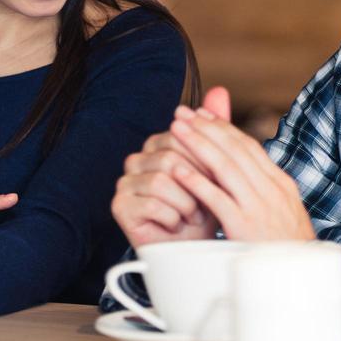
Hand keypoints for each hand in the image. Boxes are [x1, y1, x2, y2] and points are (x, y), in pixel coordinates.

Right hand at [111, 88, 231, 246]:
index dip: (205, 162)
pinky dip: (172, 217)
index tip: (216, 182)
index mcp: (158, 145)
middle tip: (206, 204)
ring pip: (163, 180)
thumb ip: (216, 128)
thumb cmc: (205, 209)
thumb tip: (220, 90)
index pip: (183, 138)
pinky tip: (176, 225)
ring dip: (186, 203)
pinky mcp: (120, 205)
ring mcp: (125, 181)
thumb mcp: (216, 167)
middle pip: (172, 158)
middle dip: (196, 184)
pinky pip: (152, 202)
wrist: (193, 250)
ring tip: (192, 216)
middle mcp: (138, 158)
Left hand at [168, 100, 314, 241]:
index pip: (248, 146)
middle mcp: (271, 190)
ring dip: (197, 144)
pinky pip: (217, 199)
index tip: (202, 113)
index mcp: (280, 184)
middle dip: (204, 127)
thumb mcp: (284, 211)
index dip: (222, 127)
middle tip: (181, 112)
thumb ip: (266, 188)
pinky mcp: (244, 227)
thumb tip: (250, 167)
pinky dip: (197, 182)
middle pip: (234, 149)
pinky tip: (178, 170)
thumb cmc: (288, 249)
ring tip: (175, 130)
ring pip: (224, 167)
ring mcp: (258, 207)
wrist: (301, 280)